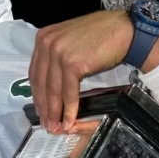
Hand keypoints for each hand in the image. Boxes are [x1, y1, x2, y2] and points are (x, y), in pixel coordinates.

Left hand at [28, 10, 158, 133]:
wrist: (123, 30)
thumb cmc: (100, 36)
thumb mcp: (69, 42)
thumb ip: (56, 57)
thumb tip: (51, 83)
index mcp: (43, 37)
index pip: (35, 72)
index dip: (37, 94)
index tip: (40, 109)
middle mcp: (46, 43)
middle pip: (40, 82)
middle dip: (43, 106)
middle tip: (46, 124)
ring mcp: (58, 52)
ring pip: (53, 89)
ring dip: (54, 111)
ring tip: (56, 127)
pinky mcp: (72, 63)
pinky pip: (68, 92)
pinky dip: (69, 109)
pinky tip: (70, 121)